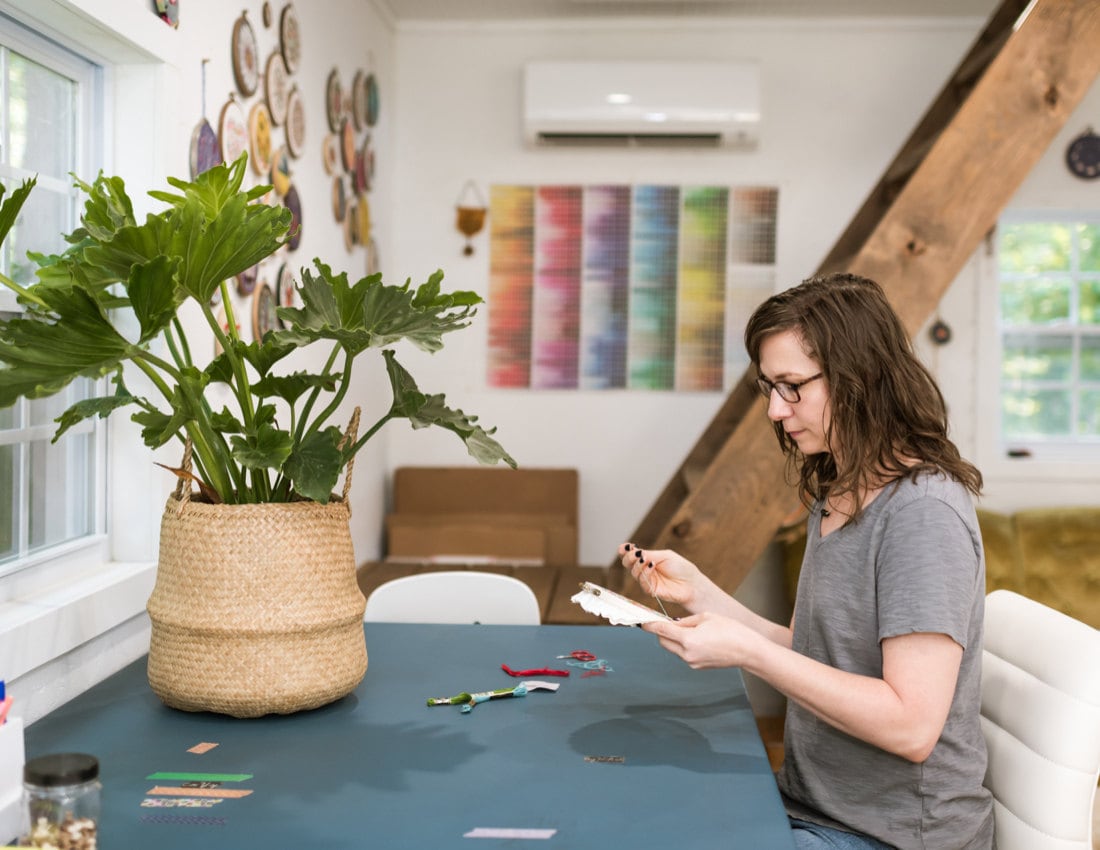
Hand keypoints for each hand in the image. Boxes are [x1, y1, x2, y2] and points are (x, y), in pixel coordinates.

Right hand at [617, 543, 700, 607]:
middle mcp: (645, 570)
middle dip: (629, 557)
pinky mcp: (651, 590)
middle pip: (628, 564)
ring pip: (634, 573)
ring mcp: (647, 580)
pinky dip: (645, 573)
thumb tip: (635, 551)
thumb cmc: (681, 568)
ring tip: (645, 559)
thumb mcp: (665, 556)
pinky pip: (643, 582)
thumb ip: (650, 554)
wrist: (692, 584)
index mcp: (648, 559)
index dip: (625, 551)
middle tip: (636, 553)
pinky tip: (652, 565)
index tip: (624, 547)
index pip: (632, 555)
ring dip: (638, 564)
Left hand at [643, 612, 759, 669]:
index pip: (662, 631)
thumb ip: (685, 621)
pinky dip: (683, 645)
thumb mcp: (706, 617)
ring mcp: (692, 662)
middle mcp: (687, 654)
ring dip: (673, 639)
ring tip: (687, 628)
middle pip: (663, 642)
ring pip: (673, 649)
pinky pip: (683, 654)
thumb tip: (672, 623)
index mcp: (688, 640)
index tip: (642, 621)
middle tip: (665, 621)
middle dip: (661, 632)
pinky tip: (695, 638)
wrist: (748, 650)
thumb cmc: (730, 630)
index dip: (650, 625)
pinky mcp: (697, 666)